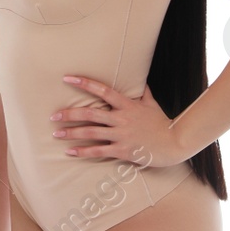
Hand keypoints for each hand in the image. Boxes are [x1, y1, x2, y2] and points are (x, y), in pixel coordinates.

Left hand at [50, 76, 189, 168]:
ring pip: (91, 133)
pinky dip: (83, 152)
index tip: (67, 78)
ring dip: (71, 133)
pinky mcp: (123, 150)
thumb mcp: (152, 104)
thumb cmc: (163, 123)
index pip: (102, 90)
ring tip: (56, 133)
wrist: (176, 143)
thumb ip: (143, 93)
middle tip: (53, 115)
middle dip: (70, 114)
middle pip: (90, 113)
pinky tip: (70, 152)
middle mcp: (121, 118)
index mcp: (127, 105)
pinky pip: (99, 151)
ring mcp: (121, 135)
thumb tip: (142, 81)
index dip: (84, 83)